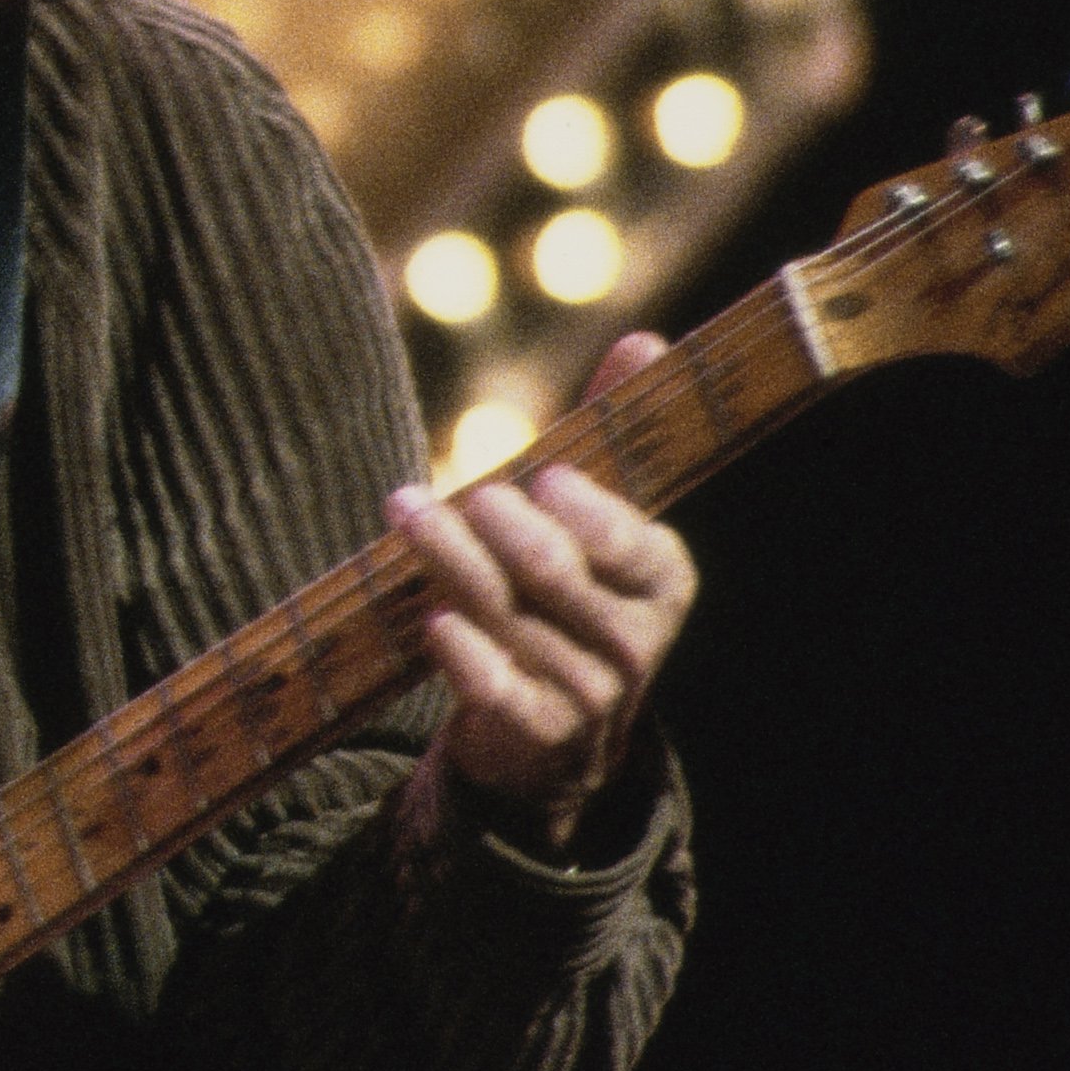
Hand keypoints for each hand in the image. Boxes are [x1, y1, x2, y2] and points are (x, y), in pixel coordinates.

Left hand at [393, 327, 696, 850]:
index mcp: (663, 580)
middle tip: (461, 493)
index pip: (633, 545)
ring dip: (451, 563)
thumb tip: (643, 338)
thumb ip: (611, 437)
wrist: (555, 725)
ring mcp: (589, 693)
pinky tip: (429, 618)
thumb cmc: (570, 592)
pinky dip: (460, 652)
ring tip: (406, 511)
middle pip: (558, 575)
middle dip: (503, 528)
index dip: (589, 513)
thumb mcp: (600, 519)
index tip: (541, 476)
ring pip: (511, 619)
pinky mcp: (535, 732)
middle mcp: (636, 642)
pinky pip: (493, 688)